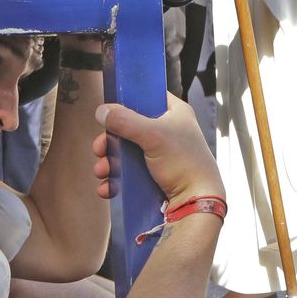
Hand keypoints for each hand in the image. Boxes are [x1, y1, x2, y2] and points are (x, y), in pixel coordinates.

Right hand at [93, 95, 222, 205]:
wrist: (196, 201)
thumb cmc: (183, 162)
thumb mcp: (154, 135)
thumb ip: (125, 121)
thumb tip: (101, 111)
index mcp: (174, 113)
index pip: (149, 96)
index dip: (129, 100)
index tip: (111, 109)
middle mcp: (167, 131)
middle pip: (129, 127)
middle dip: (109, 141)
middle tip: (99, 149)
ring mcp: (159, 154)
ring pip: (125, 152)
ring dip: (109, 162)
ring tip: (101, 171)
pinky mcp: (153, 175)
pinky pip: (128, 173)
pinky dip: (116, 179)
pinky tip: (106, 187)